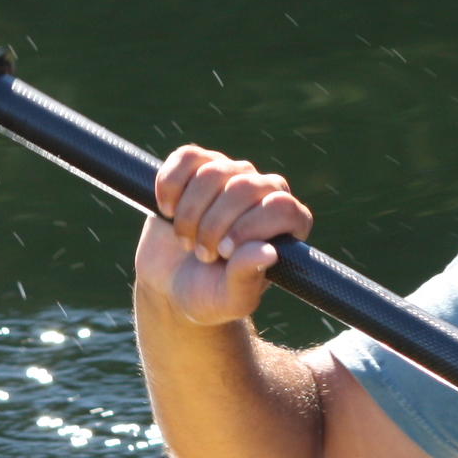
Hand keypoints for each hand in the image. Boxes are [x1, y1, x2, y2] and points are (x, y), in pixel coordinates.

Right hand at [134, 145, 311, 325]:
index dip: (247, 228)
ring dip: (189, 213)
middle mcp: (266, 191)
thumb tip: (267, 252)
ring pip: (213, 172)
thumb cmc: (210, 295)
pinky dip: (170, 185)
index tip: (222, 253)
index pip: (281, 206)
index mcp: (289, 222)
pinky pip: (187, 157)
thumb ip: (248, 277)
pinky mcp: (199, 165)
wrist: (171, 285)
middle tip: (201, 254)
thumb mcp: (232, 299)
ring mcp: (233, 174)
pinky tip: (168, 211)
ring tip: (186, 239)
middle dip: (213, 225)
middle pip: (244, 187)